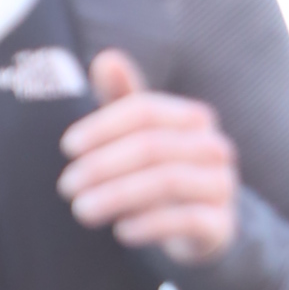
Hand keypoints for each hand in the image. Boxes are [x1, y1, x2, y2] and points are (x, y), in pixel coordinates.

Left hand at [57, 48, 238, 265]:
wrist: (203, 227)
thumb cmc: (161, 173)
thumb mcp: (141, 136)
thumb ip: (122, 100)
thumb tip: (105, 58)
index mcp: (193, 118)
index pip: (145, 111)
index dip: (103, 126)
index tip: (67, 147)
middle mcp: (213, 146)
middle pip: (152, 146)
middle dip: (102, 165)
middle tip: (67, 185)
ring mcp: (221, 185)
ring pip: (167, 181)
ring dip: (117, 195)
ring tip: (81, 209)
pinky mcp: (221, 224)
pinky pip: (186, 220)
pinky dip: (149, 224)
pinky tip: (120, 231)